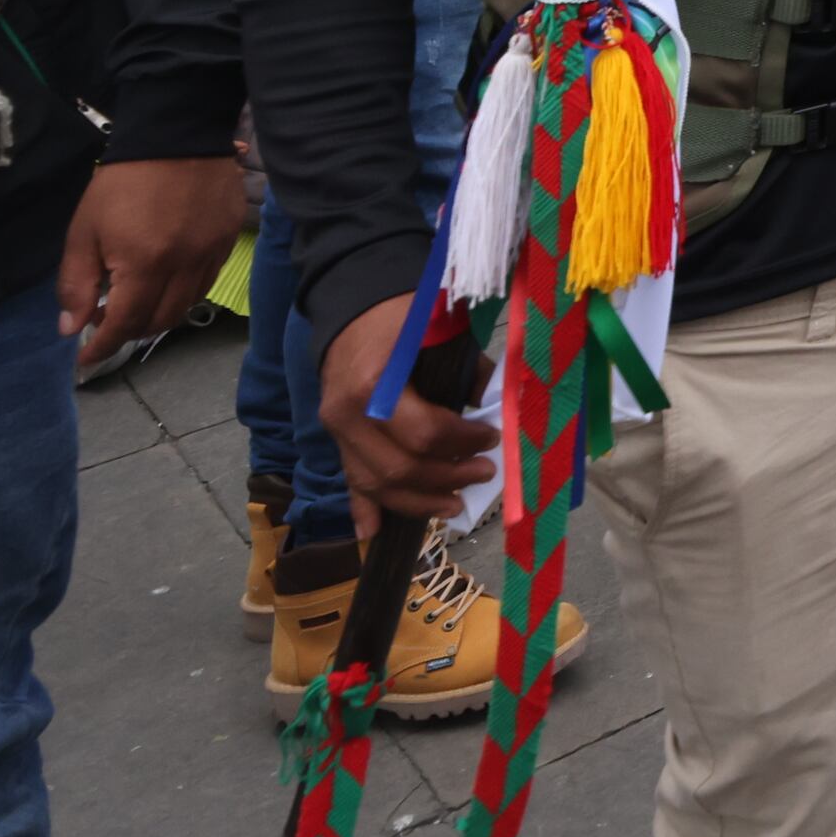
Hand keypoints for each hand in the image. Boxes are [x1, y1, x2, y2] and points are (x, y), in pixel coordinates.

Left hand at [57, 152, 245, 372]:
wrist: (176, 136)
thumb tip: (71, 328)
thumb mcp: (84, 231)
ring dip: (157, 316)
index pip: (125, 324)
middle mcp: (184, 266)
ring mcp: (212, 254)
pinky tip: (165, 279)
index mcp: (145, 263)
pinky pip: (206, 283)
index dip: (102, 346)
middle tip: (106, 321)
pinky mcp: (228, 240)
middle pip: (159, 322)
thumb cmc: (121, 183)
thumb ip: (76, 283)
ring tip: (136, 302)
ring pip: (186, 306)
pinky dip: (182, 294)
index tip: (84, 359)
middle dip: (128, 332)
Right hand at [323, 294, 500, 523]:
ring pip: (375, 484)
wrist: (353, 302)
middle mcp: (347, 415)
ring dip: (417, 501)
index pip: (424, 434)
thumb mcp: (443, 331)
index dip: (463, 442)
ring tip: (455, 505)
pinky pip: (349, 480)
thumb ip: (471, 373)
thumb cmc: (405, 313)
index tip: (492, 438)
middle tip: (484, 472)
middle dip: (447, 477)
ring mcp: (335, 430)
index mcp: (374, 386)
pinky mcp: (334, 437)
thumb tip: (501, 410)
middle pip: (399, 468)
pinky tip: (373, 534)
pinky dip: (363, 509)